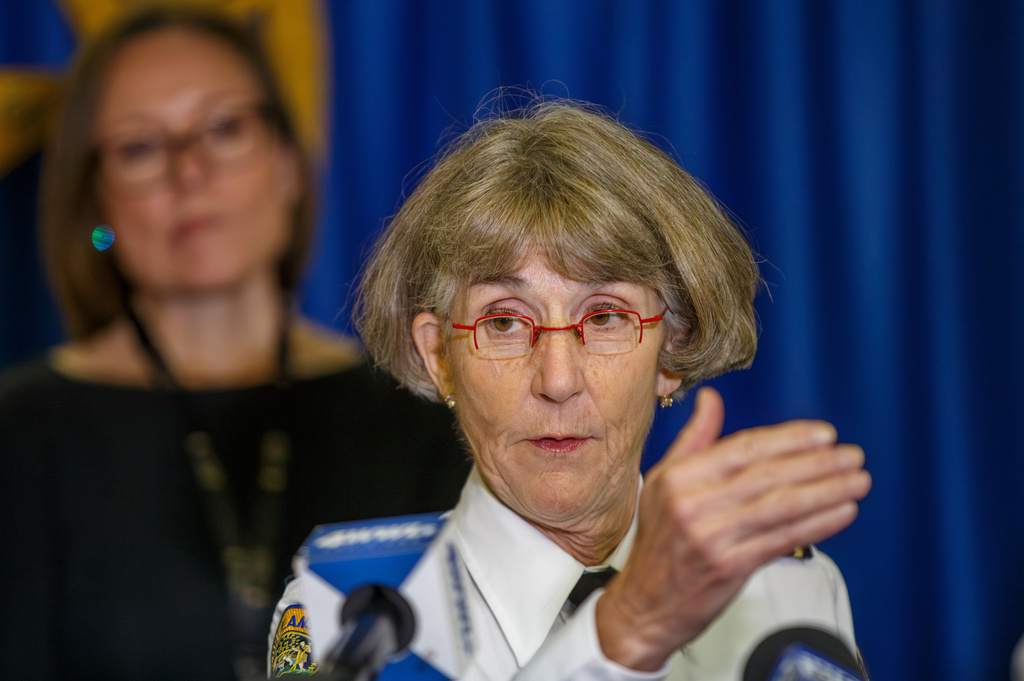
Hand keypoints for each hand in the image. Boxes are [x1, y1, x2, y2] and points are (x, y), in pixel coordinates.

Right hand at [595, 387, 870, 670]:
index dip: (788, 438)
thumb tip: (710, 400)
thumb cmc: (658, 546)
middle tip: (851, 455)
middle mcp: (693, 503)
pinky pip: (782, 539)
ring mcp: (710, 536)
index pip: (743, 448)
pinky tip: (842, 512)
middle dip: (817, 462)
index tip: (823, 434)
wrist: (643, 606)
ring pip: (780, 505)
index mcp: (678, 477)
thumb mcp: (662, 484)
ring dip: (827, 490)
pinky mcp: (728, 566)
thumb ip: (692, 440)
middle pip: (767, 474)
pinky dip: (818, 524)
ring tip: (857, 481)